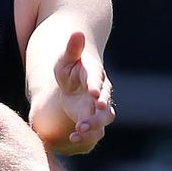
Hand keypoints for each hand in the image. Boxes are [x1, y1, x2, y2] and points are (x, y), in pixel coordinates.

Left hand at [54, 31, 114, 146]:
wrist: (73, 82)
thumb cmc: (69, 68)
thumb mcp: (66, 58)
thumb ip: (72, 48)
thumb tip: (77, 32)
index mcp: (94, 74)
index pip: (97, 79)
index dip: (96, 86)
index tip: (94, 93)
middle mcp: (101, 92)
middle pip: (105, 103)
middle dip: (98, 112)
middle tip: (85, 120)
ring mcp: (99, 107)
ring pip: (103, 119)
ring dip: (93, 127)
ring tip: (77, 131)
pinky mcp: (94, 119)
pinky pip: (95, 130)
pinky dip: (87, 136)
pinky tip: (73, 138)